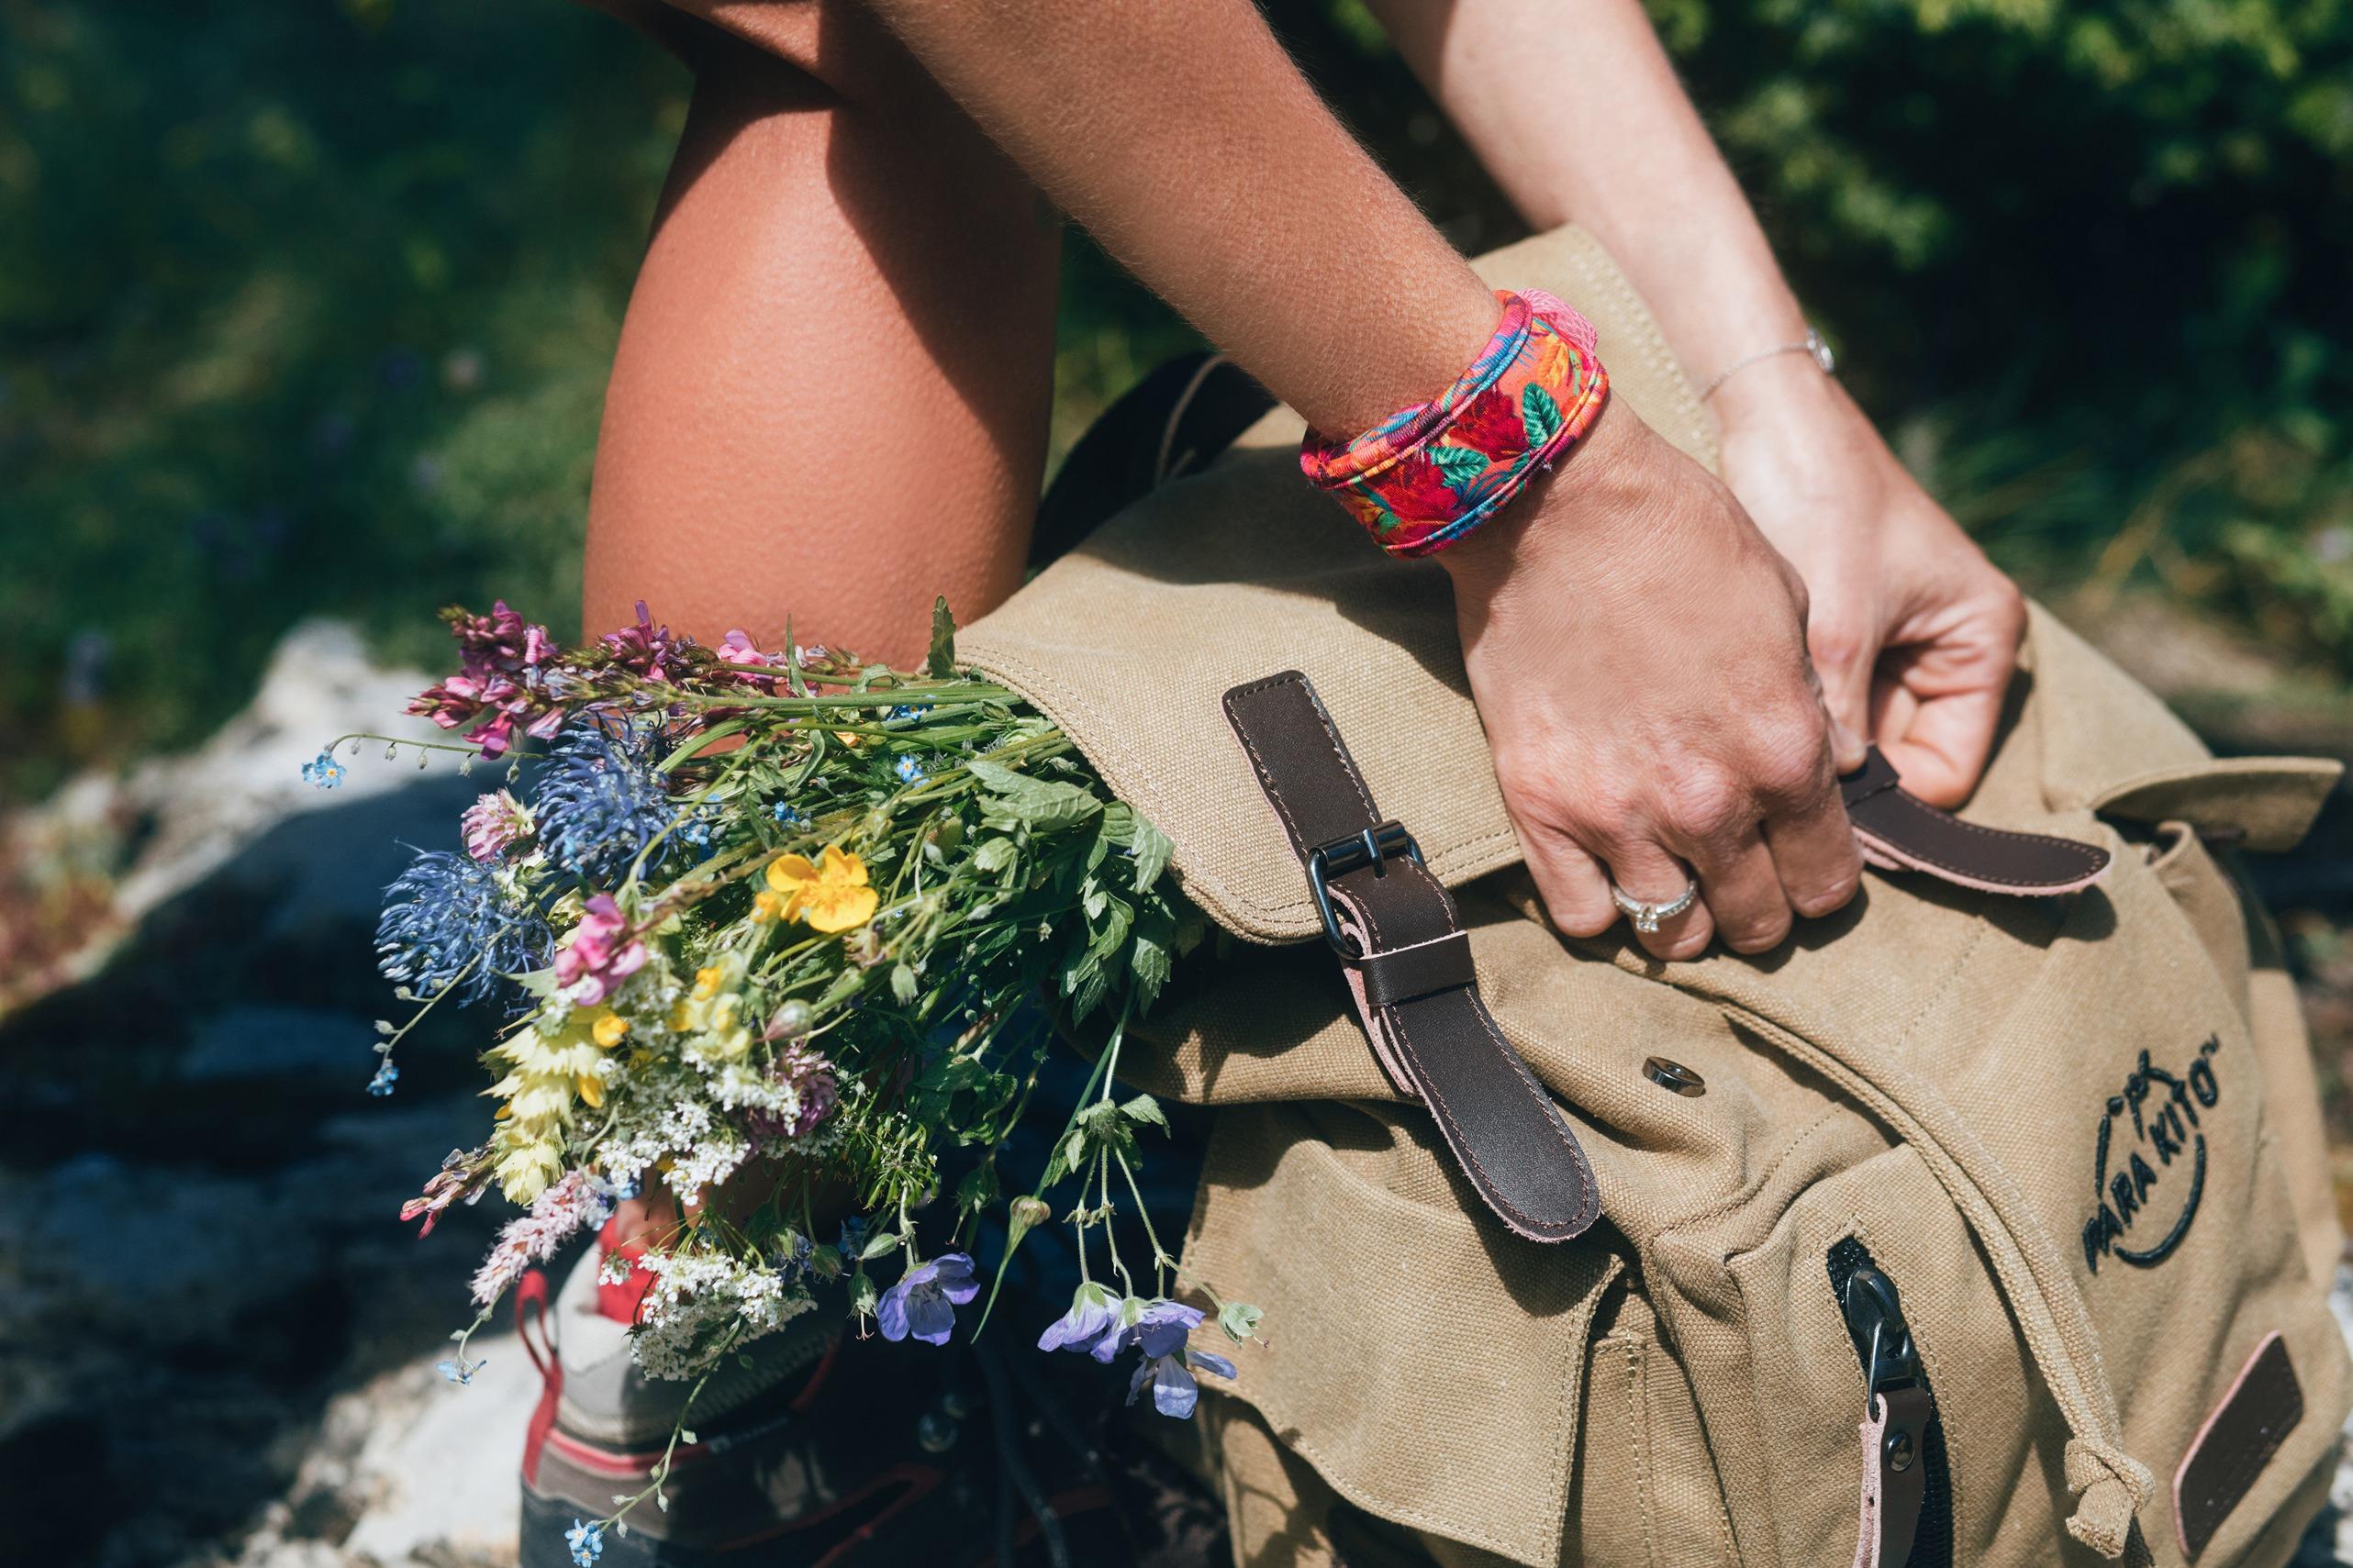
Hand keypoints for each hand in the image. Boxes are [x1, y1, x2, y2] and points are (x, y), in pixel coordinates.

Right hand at [1441, 402, 1863, 958]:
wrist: (1557, 501)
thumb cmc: (1683, 532)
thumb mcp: (1789, 608)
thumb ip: (1809, 707)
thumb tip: (1828, 766)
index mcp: (1786, 751)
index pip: (1828, 878)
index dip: (1821, 880)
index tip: (1802, 865)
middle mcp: (1711, 802)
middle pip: (1755, 921)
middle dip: (1759, 910)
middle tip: (1740, 882)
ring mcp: (1619, 812)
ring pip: (1671, 933)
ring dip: (1682, 919)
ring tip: (1674, 884)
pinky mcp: (1540, 805)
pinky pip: (1581, 914)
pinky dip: (1600, 909)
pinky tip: (1605, 874)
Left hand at [1714, 365, 2025, 807]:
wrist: (1769, 416)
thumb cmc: (1820, 500)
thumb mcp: (1834, 625)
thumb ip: (1837, 722)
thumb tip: (1825, 821)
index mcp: (1979, 640)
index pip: (1946, 771)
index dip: (1889, 805)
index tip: (1816, 822)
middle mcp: (1943, 649)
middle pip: (1897, 763)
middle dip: (1841, 782)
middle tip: (1769, 803)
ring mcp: (1889, 643)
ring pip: (1851, 740)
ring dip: (1807, 750)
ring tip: (1748, 759)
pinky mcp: (1836, 634)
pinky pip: (1819, 705)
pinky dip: (1787, 718)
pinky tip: (1738, 726)